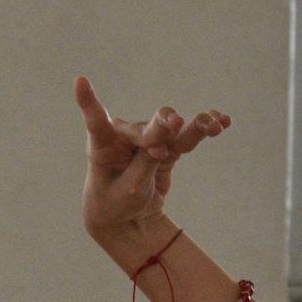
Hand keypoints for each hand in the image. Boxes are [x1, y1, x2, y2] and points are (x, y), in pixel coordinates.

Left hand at [74, 76, 228, 240]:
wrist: (127, 219)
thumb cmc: (115, 205)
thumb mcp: (129, 189)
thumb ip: (145, 162)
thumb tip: (166, 138)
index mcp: (101, 147)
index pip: (95, 122)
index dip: (88, 101)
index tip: (79, 81)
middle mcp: (123, 138)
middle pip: (145, 127)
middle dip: (161, 126)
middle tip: (175, 123)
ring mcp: (146, 141)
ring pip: (170, 130)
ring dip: (192, 126)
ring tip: (212, 124)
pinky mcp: (165, 148)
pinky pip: (184, 138)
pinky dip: (202, 130)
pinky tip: (222, 121)